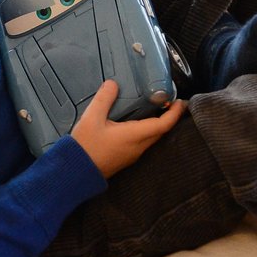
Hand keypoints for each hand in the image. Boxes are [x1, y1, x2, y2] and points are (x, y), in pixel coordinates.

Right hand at [70, 80, 185, 178]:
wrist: (76, 172)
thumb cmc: (85, 147)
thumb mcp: (92, 118)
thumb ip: (104, 99)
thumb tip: (113, 84)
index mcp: (134, 136)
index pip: (163, 124)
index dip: (175, 113)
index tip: (180, 102)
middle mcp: (138, 147)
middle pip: (161, 131)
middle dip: (169, 116)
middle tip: (170, 101)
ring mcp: (133, 154)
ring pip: (153, 137)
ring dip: (158, 123)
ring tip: (156, 108)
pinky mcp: (126, 157)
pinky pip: (143, 142)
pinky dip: (147, 130)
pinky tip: (138, 121)